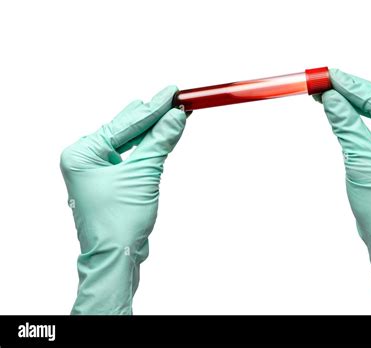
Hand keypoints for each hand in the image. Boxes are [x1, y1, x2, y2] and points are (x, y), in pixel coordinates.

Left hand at [60, 86, 185, 313]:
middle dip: (151, 116)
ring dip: (151, 131)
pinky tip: (159, 135)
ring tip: (169, 111)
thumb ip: (159, 142)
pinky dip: (148, 148)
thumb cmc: (120, 221)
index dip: (152, 108)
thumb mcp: (143, 174)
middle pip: (125, 130)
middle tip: (173, 97)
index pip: (124, 124)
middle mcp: (85, 159)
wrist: (116, 258)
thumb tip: (176, 116)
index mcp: (82, 153)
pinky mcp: (111, 182)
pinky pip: (132, 157)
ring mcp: (97, 171)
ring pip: (129, 143)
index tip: (171, 92)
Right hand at [319, 69, 370, 313]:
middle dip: (351, 89)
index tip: (329, 75)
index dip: (353, 87)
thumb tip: (329, 98)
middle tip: (323, 78)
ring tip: (325, 90)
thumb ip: (346, 126)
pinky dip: (354, 116)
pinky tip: (338, 108)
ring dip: (351, 101)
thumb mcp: (362, 162)